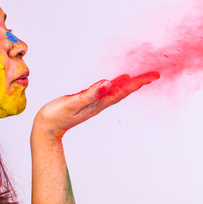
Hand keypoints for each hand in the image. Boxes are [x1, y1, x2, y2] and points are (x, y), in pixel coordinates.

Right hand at [33, 71, 159, 138]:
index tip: (154, 76)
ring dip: (130, 84)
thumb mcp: (72, 102)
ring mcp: (95, 103)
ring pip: (117, 91)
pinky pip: (107, 91)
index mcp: (99, 103)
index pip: (124, 91)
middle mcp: (100, 103)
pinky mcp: (88, 102)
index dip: (139, 82)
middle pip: (125, 91)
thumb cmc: (56, 116)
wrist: (47, 128)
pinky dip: (116, 84)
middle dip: (140, 82)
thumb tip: (108, 83)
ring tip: (142, 77)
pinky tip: (118, 80)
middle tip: (155, 75)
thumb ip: (90, 93)